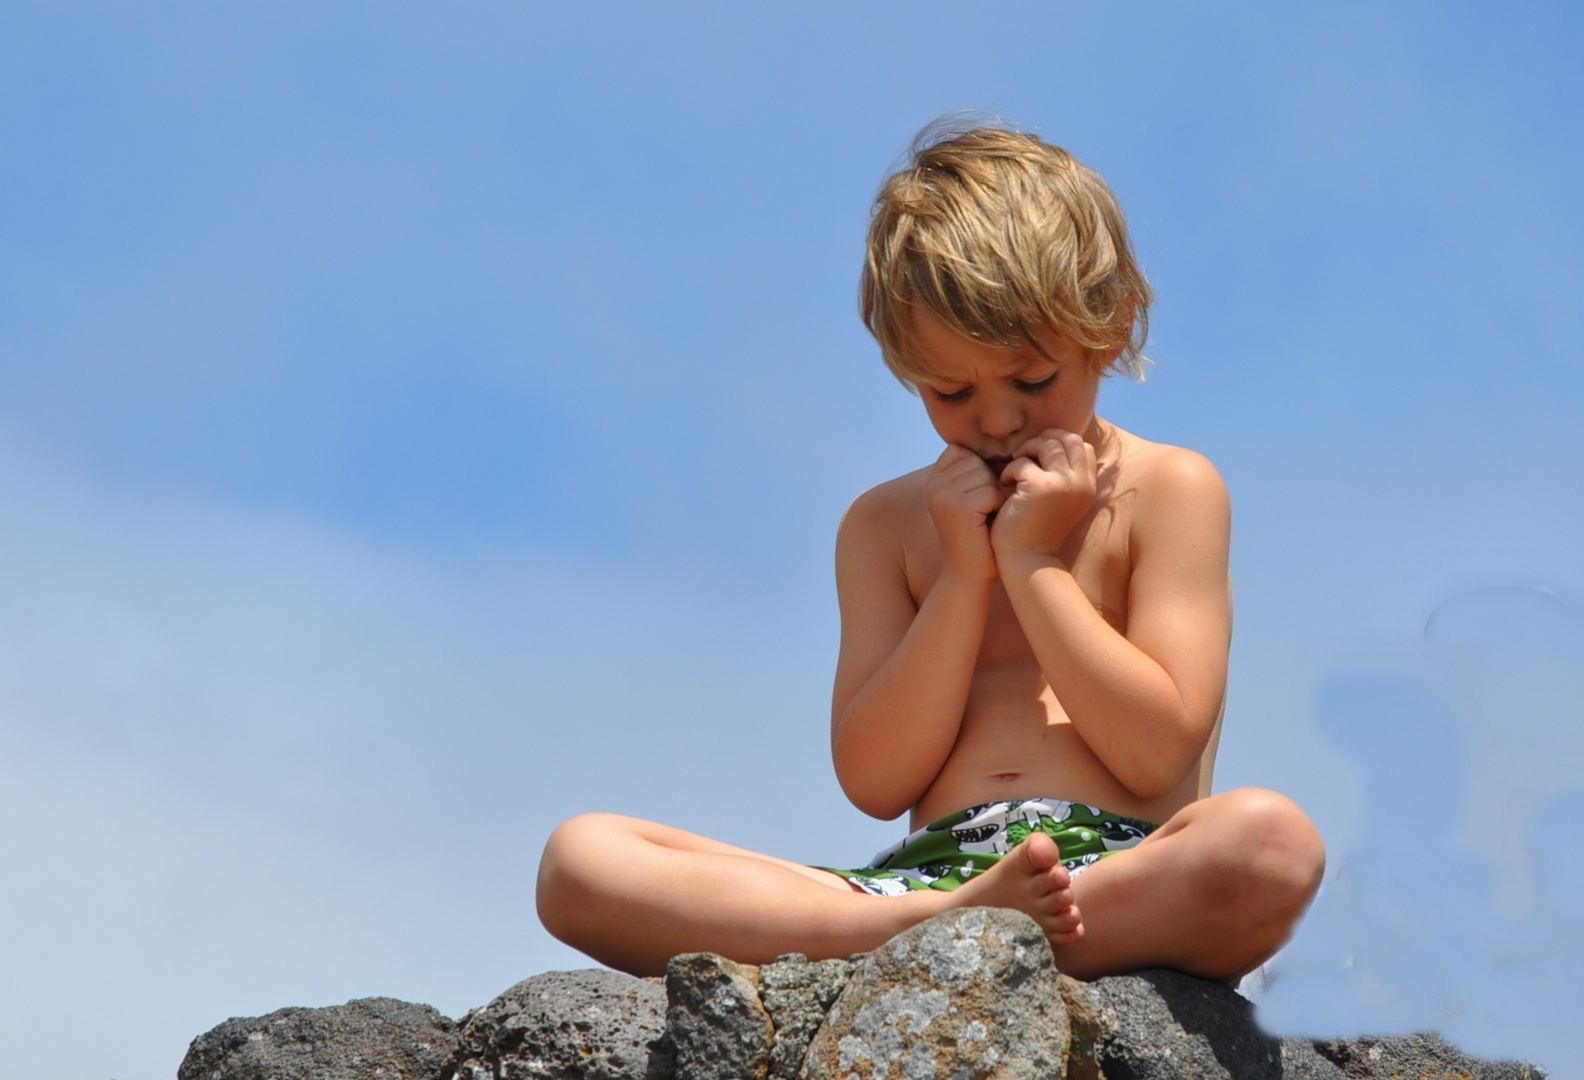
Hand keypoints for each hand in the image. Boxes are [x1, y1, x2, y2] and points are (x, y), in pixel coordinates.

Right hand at [924, 445, 1006, 582]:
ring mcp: (943, 496)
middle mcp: (933, 486)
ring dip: (995, 497)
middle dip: (989, 485)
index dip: (980, 472)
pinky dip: (998, 509)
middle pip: (977, 462)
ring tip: (984, 519)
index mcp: (933, 480)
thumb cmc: (979, 534)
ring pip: (986, 476)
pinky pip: (992, 492)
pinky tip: (987, 526)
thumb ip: (974, 470)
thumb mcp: (971, 496)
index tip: (976, 500)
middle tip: (981, 513)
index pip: (964, 452)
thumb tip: (1000, 440)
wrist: (970, 575)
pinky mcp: (958, 508)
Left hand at [990, 429, 1096, 560]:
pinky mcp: (1040, 488)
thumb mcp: (1059, 501)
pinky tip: (1005, 486)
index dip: (1058, 442)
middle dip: (1043, 441)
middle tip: (1023, 456)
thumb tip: (1051, 444)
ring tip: (1014, 471)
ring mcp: (1063, 484)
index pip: (1081, 444)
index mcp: (1087, 486)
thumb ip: (1063, 476)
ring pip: (1047, 444)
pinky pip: (1022, 463)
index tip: (1038, 456)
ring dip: (1025, 452)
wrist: (1029, 561)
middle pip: (1068, 438)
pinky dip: (1010, 471)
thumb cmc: (1038, 530)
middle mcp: (1080, 483)